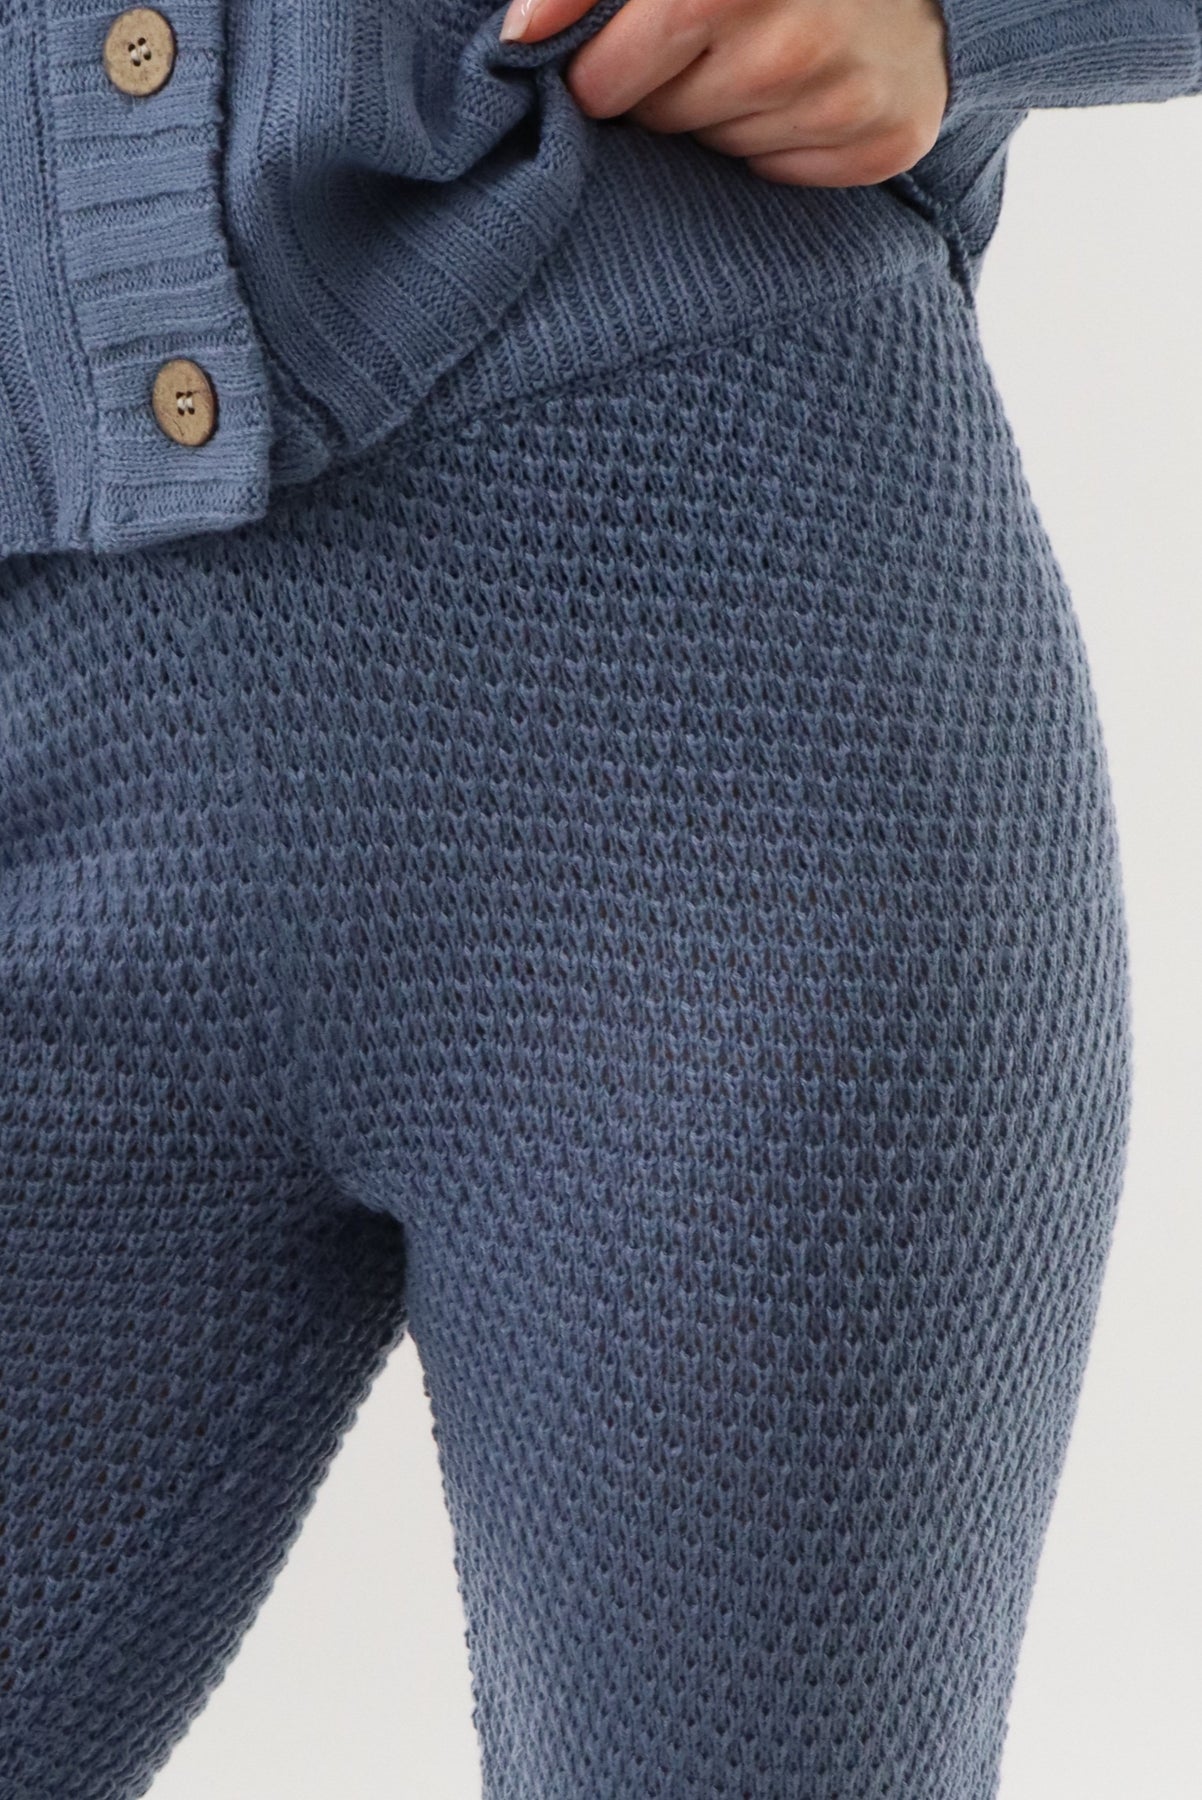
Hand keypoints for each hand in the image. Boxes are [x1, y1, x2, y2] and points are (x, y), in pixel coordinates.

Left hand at [499, 0, 950, 187]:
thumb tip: (518, 37)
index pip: (606, 76)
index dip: (604, 67)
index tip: (628, 46)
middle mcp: (793, 34)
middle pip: (659, 117)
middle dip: (665, 86)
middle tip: (711, 40)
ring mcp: (842, 93)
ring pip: (717, 149)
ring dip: (722, 114)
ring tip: (764, 59)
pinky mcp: (881, 141)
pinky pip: (778, 173)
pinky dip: (777, 143)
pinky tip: (805, 90)